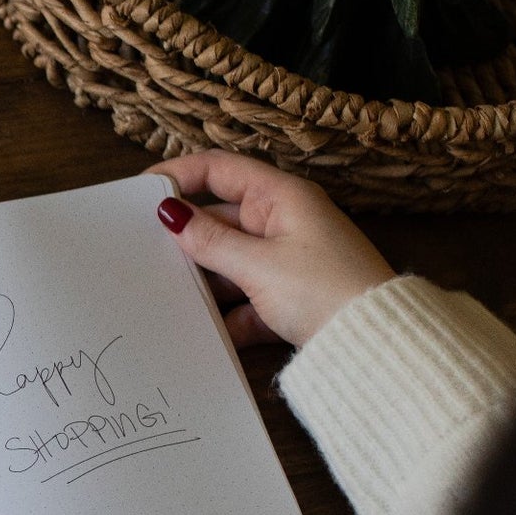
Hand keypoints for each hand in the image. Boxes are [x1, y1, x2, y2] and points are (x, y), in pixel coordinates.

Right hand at [149, 150, 395, 347]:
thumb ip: (209, 241)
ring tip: (168, 298)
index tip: (139, 192)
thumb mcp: (258, 265)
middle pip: (219, 220)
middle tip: (143, 253)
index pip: (218, 169)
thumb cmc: (326, 291)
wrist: (376, 345)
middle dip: (185, 240)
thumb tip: (169, 213)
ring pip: (228, 264)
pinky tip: (207, 333)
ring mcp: (285, 262)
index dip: (177, 174)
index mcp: (281, 198)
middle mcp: (282, 222)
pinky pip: (245, 300)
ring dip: (205, 283)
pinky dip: (228, 317)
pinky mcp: (287, 299)